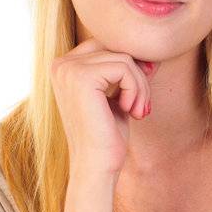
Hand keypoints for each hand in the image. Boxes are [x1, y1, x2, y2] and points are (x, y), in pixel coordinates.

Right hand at [50, 37, 154, 179]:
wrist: (96, 165)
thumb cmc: (107, 135)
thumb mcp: (118, 96)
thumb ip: (128, 72)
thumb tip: (150, 54)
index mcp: (64, 66)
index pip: (107, 46)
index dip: (131, 65)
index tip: (141, 91)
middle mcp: (61, 63)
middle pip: (115, 48)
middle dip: (137, 74)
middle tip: (142, 104)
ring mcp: (68, 69)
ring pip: (124, 58)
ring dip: (140, 86)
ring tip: (137, 110)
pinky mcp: (81, 77)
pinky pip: (124, 68)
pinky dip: (135, 89)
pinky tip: (130, 110)